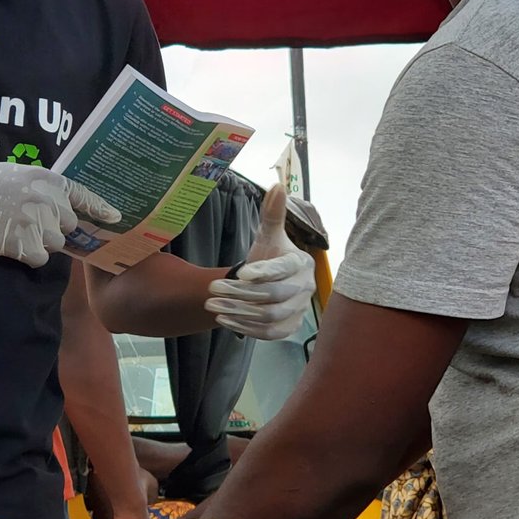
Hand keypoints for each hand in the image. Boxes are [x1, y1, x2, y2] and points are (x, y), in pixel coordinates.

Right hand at [0, 162, 118, 267]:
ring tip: (15, 228)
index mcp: (50, 181)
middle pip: (68, 227)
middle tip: (28, 221)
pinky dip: (28, 255)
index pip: (84, 196)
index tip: (116, 218)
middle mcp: (49, 201)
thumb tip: (68, 211)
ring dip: (40, 242)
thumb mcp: (23, 174)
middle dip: (53, 228)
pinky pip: (40, 258)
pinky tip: (11, 241)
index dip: (101, 209)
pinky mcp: (23, 243)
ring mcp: (37, 223)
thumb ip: (47, 190)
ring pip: (55, 244)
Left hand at [204, 185, 315, 339]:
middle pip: (273, 296)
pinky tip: (224, 320)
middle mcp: (305, 288)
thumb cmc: (269, 256)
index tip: (240, 272)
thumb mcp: (269, 235)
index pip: (284, 270)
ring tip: (212, 305)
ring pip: (269, 316)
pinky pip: (269, 333)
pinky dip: (246, 328)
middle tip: (213, 288)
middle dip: (240, 293)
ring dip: (238, 311)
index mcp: (302, 264)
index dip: (264, 272)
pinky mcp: (289, 327)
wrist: (269, 283)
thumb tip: (278, 185)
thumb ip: (272, 214)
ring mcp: (299, 310)